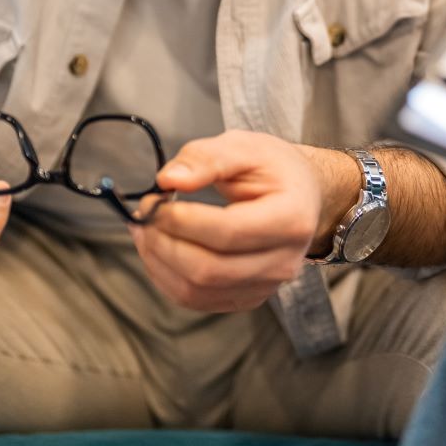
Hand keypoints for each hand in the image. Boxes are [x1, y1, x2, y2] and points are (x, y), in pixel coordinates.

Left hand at [129, 130, 330, 313]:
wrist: (301, 195)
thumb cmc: (274, 169)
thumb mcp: (246, 147)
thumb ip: (207, 158)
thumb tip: (168, 180)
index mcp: (292, 219)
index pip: (228, 232)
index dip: (182, 221)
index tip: (153, 199)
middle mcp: (284, 262)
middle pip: (209, 269)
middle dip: (163, 242)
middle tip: (144, 212)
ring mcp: (266, 286)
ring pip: (197, 290)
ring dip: (158, 261)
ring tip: (145, 229)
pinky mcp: (247, 298)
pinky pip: (196, 299)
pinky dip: (166, 277)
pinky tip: (158, 249)